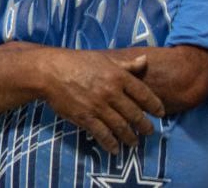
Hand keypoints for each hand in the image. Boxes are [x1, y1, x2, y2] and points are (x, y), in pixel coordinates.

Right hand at [40, 50, 163, 153]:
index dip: (155, 106)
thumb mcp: (102, 58)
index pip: (144, 94)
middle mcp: (111, 92)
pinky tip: (115, 149)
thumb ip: (126, 64)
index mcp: (117, 76)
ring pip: (122, 127)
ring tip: (134, 142)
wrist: (48, 71)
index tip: (160, 113)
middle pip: (135, 115)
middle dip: (145, 126)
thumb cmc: (75, 62)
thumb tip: (145, 60)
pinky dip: (111, 144)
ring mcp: (98, 106)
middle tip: (148, 132)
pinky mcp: (85, 117)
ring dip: (131, 138)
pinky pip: (103, 134)